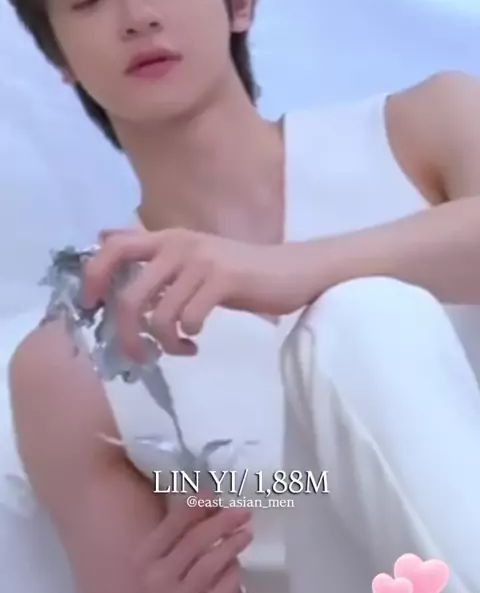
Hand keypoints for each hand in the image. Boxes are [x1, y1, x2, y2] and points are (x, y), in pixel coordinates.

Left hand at [82, 228, 317, 357]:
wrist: (291, 271)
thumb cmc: (240, 271)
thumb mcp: (192, 258)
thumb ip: (152, 254)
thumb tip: (104, 238)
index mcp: (167, 238)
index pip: (114, 248)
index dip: (94, 278)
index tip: (93, 308)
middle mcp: (178, 244)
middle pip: (129, 295)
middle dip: (126, 334)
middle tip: (137, 354)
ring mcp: (200, 261)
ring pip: (158, 315)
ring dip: (163, 343)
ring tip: (178, 348)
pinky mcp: (222, 279)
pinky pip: (188, 319)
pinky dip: (186, 340)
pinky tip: (196, 342)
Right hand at [136, 501, 251, 592]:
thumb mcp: (162, 566)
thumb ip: (181, 538)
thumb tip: (210, 505)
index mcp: (146, 559)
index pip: (171, 524)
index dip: (195, 506)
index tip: (213, 494)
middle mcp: (159, 577)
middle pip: (195, 540)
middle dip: (222, 522)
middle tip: (243, 512)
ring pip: (210, 563)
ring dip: (232, 544)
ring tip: (247, 533)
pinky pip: (224, 588)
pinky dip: (233, 573)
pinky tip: (237, 565)